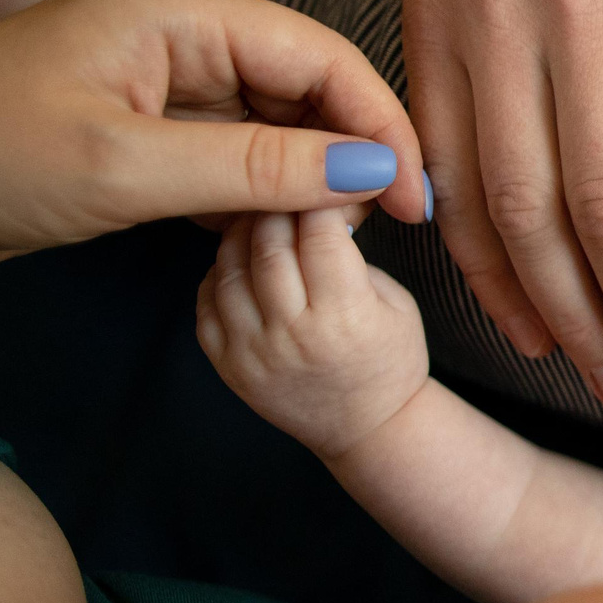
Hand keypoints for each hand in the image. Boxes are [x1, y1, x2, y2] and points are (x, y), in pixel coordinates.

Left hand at [0, 0, 424, 265]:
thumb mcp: (126, 169)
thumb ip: (259, 168)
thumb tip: (378, 172)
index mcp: (180, 10)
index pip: (323, 56)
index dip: (383, 125)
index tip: (418, 200)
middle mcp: (183, 30)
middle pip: (311, 83)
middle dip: (353, 151)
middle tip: (382, 227)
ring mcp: (167, 76)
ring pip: (281, 120)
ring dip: (311, 176)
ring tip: (333, 236)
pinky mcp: (152, 122)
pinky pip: (240, 148)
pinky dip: (264, 191)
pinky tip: (274, 233)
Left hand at [197, 208, 431, 460]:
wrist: (366, 428)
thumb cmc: (390, 356)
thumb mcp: (395, 299)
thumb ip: (353, 252)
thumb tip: (322, 192)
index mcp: (346, 315)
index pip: (320, 230)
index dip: (319, 193)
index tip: (324, 174)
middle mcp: (293, 334)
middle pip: (268, 241)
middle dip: (277, 203)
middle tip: (286, 185)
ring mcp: (252, 352)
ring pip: (229, 265)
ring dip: (243, 231)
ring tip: (262, 218)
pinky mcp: (226, 365)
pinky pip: (207, 299)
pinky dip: (220, 269)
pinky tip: (243, 259)